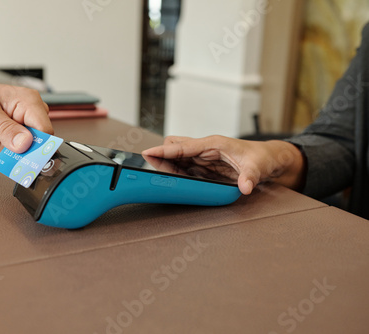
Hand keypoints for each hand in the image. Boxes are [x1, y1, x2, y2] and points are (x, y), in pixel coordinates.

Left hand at [0, 78, 52, 157]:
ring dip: (3, 149)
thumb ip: (5, 129)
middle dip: (11, 149)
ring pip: (24, 150)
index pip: (45, 132)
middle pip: (34, 144)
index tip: (15, 154)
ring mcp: (28, 122)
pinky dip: (2, 149)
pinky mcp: (22, 131)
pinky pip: (17, 149)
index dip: (33, 147)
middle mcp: (33, 112)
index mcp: (30, 102)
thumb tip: (25, 143)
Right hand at [142, 135, 304, 194]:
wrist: (270, 160)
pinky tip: (171, 179)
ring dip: (166, 165)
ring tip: (155, 175)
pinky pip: (184, 168)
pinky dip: (175, 172)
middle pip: (174, 147)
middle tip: (150, 166)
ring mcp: (204, 158)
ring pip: (177, 158)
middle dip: (161, 155)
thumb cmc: (263, 158)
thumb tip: (244, 187)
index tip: (147, 153)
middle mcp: (205, 149)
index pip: (182, 146)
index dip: (163, 150)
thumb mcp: (258, 167)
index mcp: (213, 143)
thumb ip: (250, 177)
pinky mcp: (205, 167)